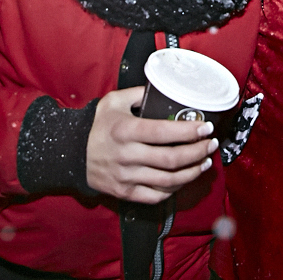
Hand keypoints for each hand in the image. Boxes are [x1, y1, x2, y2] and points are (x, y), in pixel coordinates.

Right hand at [85, 87, 218, 203]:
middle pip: (172, 159)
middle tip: (211, 144)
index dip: (190, 132)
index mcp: (126, 130)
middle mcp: (127, 155)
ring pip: (168, 180)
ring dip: (192, 172)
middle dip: (198, 152)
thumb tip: (166, 87)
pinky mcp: (125, 192)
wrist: (71, 154)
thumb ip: (139, 93)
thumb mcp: (113, 101)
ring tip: (204, 162)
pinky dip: (174, 189)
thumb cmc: (97, 126)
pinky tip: (184, 179)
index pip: (165, 132)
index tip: (206, 127)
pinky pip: (156, 196)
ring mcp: (126, 177)